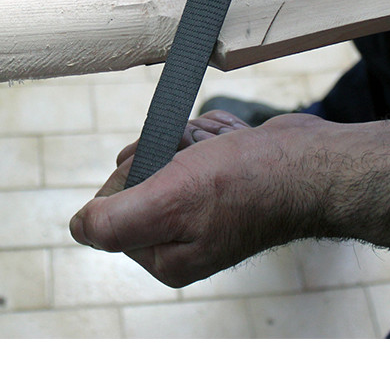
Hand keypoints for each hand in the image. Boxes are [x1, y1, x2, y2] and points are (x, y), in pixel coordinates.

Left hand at [69, 111, 326, 287]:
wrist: (312, 164)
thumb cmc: (245, 182)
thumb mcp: (167, 200)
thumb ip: (113, 221)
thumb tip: (78, 227)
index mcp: (164, 256)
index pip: (110, 205)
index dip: (132, 173)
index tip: (166, 168)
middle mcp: (182, 239)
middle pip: (139, 175)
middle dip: (165, 151)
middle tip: (196, 156)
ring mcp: (205, 210)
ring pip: (167, 153)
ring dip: (190, 138)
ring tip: (221, 147)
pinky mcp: (224, 182)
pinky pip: (195, 145)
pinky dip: (210, 134)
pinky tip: (232, 140)